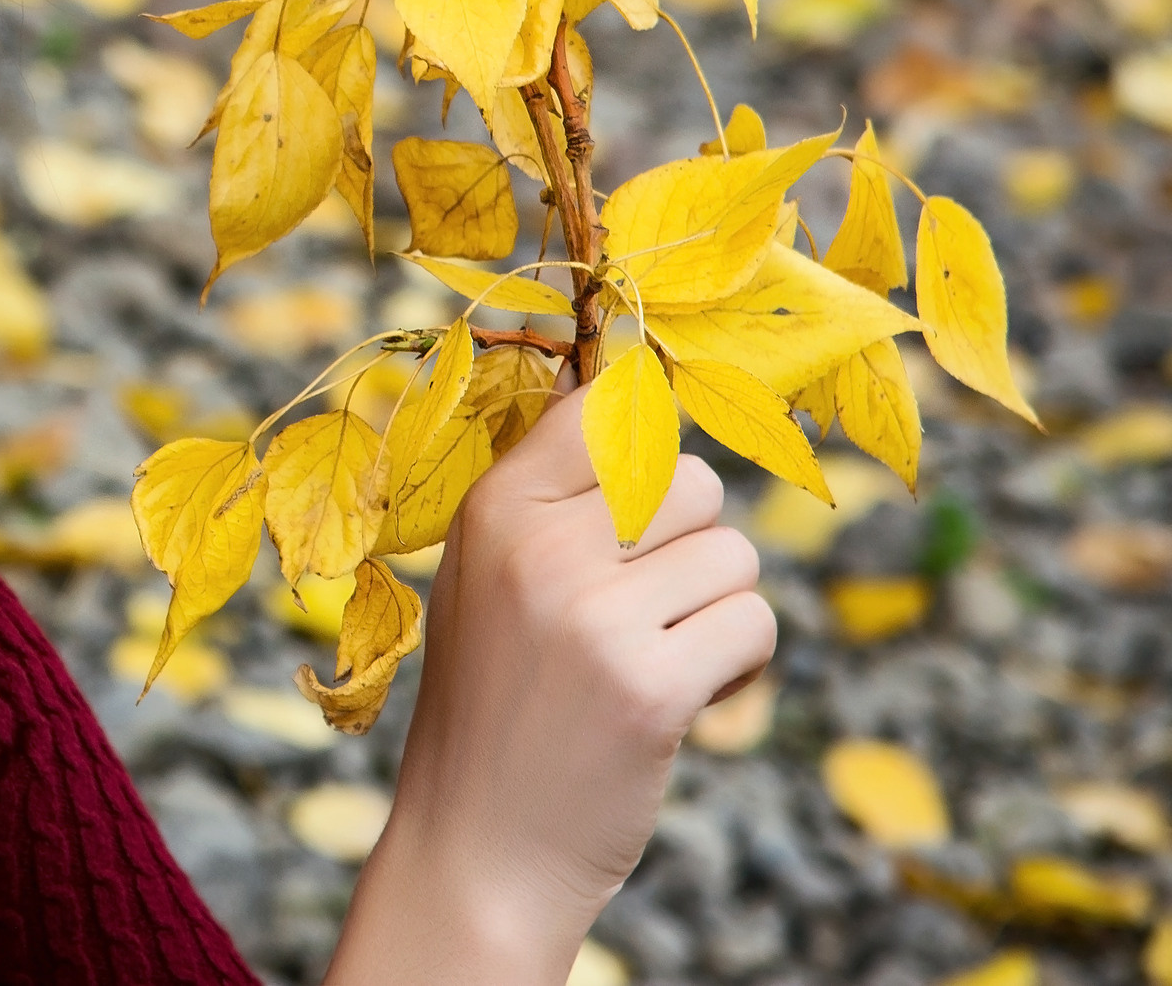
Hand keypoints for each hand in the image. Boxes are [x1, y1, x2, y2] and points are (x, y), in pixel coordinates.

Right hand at [324, 365, 776, 984]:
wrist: (479, 847)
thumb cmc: (495, 702)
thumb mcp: (485, 576)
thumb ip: (551, 494)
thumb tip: (627, 389)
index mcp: (493, 508)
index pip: (608, 408)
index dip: (646, 451)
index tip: (635, 507)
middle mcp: (539, 548)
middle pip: (693, 481)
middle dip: (691, 544)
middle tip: (643, 608)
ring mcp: (595, 616)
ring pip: (735, 556)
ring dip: (718, 611)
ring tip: (656, 658)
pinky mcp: (652, 686)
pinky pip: (755, 624)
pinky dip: (739, 666)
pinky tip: (684, 699)